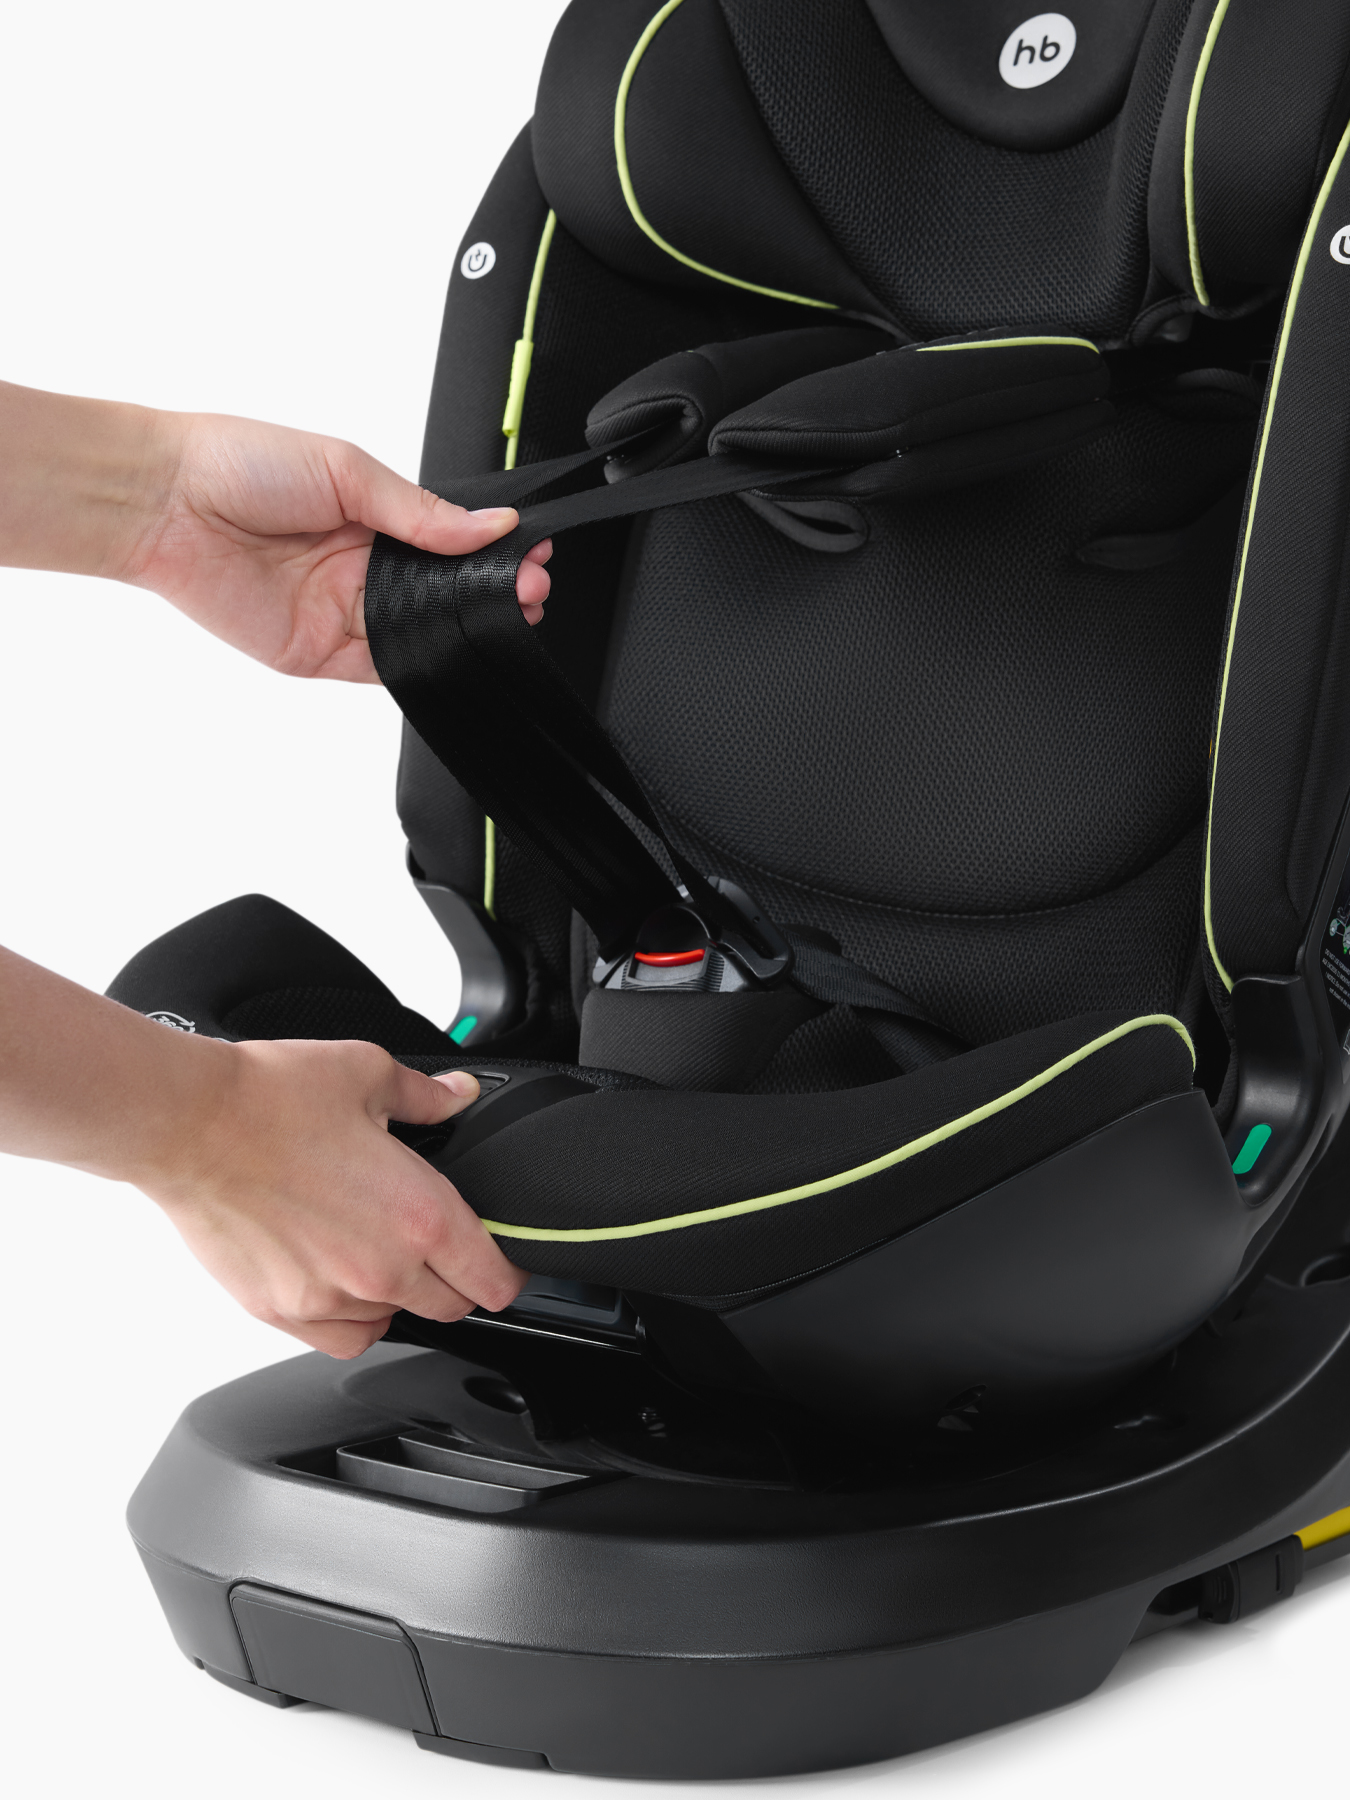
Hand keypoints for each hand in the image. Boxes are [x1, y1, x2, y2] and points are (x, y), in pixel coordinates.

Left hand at [0, 381, 551, 679]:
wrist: (164, 500)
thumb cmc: (236, 462)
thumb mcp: (345, 469)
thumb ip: (420, 510)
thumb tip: (490, 526)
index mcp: (371, 516)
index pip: (448, 542)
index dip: (490, 550)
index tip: (531, 551)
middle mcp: (359, 567)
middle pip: (441, 591)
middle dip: (489, 591)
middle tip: (532, 588)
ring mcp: (340, 612)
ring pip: (418, 630)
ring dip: (462, 626)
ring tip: (507, 613)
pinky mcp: (316, 651)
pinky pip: (379, 666)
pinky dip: (417, 661)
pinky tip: (452, 646)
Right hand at [0, 945, 525, 1358]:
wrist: (191, 1124)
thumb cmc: (272, 1098)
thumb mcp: (369, 1074)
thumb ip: (426, 1097)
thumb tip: (458, 1096)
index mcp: (420, 1215)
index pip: (494, 1276)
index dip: (509, 1272)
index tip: (505, 1264)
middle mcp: (382, 1268)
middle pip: (452, 1307)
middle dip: (457, 1281)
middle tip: (441, 1249)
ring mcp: (330, 1297)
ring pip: (393, 1323)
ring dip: (399, 1298)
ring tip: (379, 1253)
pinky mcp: (282, 1311)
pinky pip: (340, 1337)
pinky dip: (349, 1318)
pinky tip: (339, 1280)